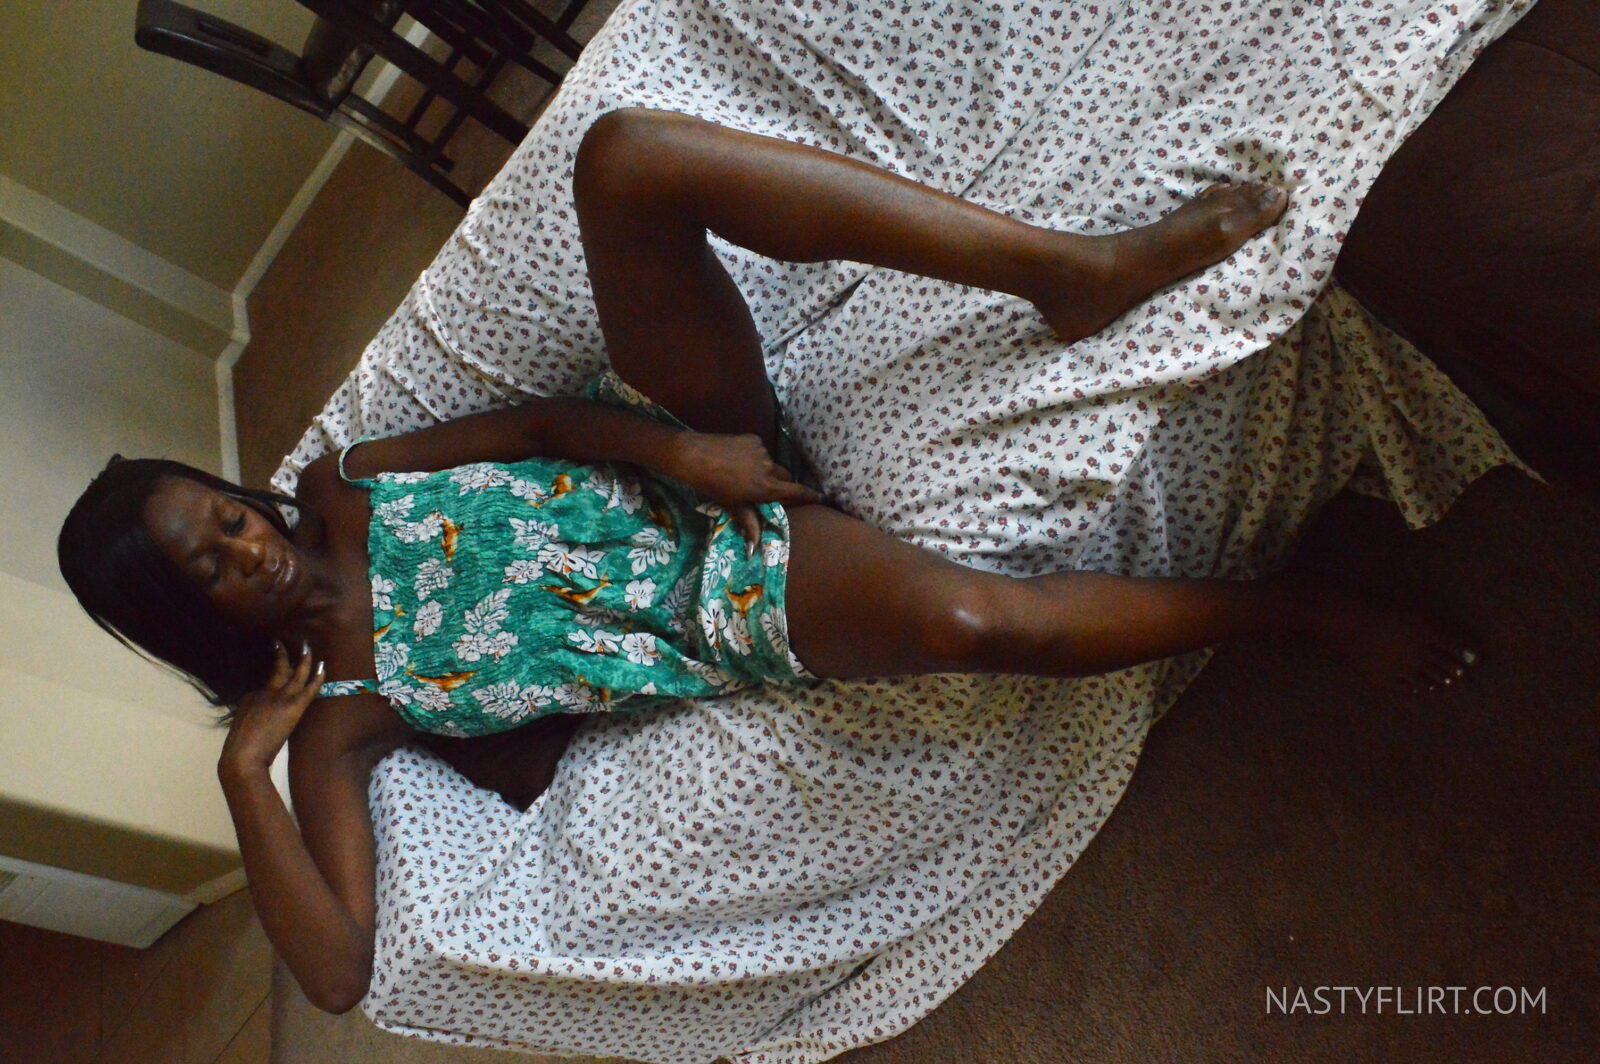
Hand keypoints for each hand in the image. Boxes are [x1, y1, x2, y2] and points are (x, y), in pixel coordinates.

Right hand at [218, 640, 325, 780]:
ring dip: (303, 660)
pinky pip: (308, 689)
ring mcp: (280, 699)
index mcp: (253, 696)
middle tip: (290, 643)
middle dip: (284, 654)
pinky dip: (316, 677)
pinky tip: (322, 666)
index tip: (278, 651)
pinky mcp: (292, 708)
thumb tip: (263, 699)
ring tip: (308, 647)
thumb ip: (253, 707)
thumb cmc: (239, 746)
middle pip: (279, 669)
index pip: (268, 678)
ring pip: (296, 674)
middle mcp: (266, 693)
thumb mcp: (242, 720)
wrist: (243, 759)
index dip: (275, 663)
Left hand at [666, 432, 823, 556]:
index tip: (820, 497)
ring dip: (764, 470)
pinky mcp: (753, 438)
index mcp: (766, 488)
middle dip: (781, 484)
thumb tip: (754, 548)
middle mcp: (769, 468)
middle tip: (768, 489)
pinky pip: (759, 450)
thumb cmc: (712, 486)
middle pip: (785, 477)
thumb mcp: (732, 505)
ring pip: (771, 463)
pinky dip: (753, 456)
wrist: (693, 456)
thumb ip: (749, 523)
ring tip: (743, 473)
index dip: (810, 495)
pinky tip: (737, 459)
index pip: (796, 491)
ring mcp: (762, 451)